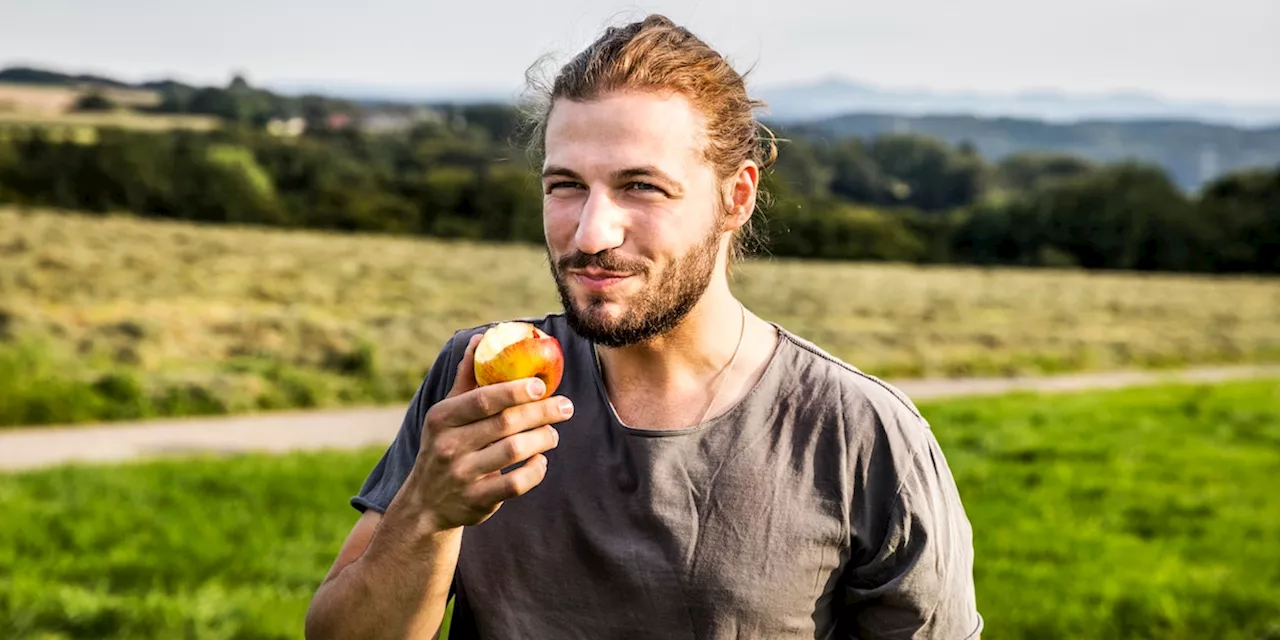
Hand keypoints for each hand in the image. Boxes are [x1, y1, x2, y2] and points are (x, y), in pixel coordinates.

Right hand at [409, 333, 573, 530]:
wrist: (425, 503)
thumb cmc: (443, 446)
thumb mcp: (446, 413)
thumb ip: (466, 377)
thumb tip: (481, 338)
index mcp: (443, 418)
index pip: (483, 399)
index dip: (515, 390)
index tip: (542, 385)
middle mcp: (449, 445)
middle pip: (505, 423)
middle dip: (541, 412)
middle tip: (566, 407)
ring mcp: (461, 475)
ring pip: (513, 451)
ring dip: (542, 439)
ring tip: (553, 434)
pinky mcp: (476, 500)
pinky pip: (515, 484)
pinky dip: (534, 471)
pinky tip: (540, 460)